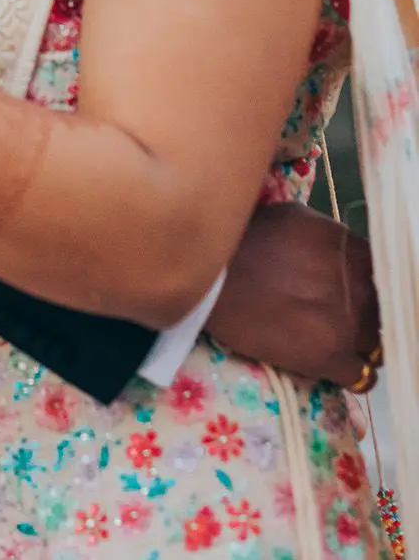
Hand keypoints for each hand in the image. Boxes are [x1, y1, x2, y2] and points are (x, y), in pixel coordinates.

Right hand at [208, 201, 379, 388]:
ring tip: (334, 340)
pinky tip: (335, 364)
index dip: (367, 284)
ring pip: (377, 344)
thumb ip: (329, 235)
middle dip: (365, 313)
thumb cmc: (245, 239)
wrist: (212, 279)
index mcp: (350, 249)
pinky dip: (353, 372)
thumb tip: (341, 248)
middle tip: (338, 315)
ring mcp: (348, 324)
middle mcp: (358, 285)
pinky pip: (363, 376)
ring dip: (360, 343)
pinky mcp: (330, 359)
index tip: (351, 290)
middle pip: (382, 310)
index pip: (382, 273)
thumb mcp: (294, 217)